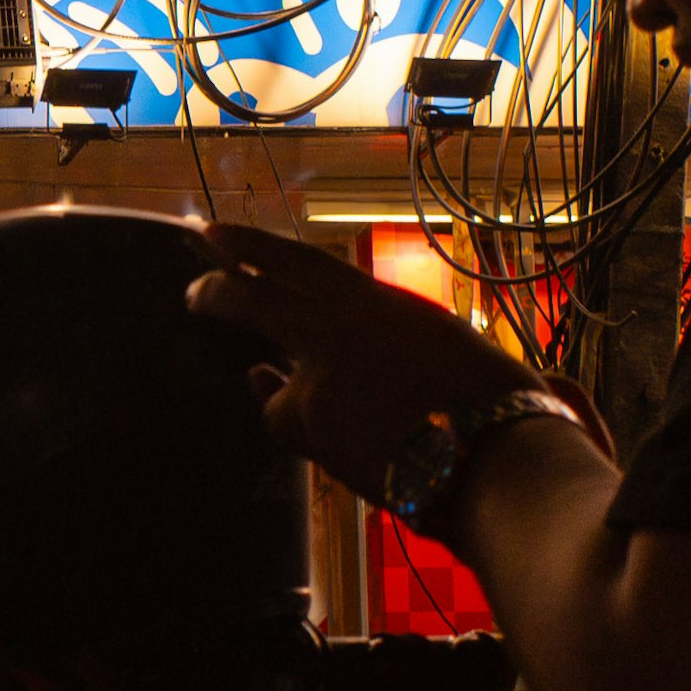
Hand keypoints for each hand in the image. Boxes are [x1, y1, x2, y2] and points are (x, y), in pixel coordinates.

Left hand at [184, 220, 520, 506]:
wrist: (495, 458)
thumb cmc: (493, 404)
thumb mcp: (444, 347)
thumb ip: (390, 342)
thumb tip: (350, 356)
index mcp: (381, 302)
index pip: (301, 263)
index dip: (251, 247)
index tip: (212, 232)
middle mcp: (342, 328)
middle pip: (256, 298)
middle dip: (219, 291)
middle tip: (195, 288)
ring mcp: (321, 376)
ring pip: (277, 381)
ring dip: (286, 393)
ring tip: (342, 411)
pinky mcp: (314, 425)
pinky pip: (291, 425)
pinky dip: (302, 428)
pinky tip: (328, 437)